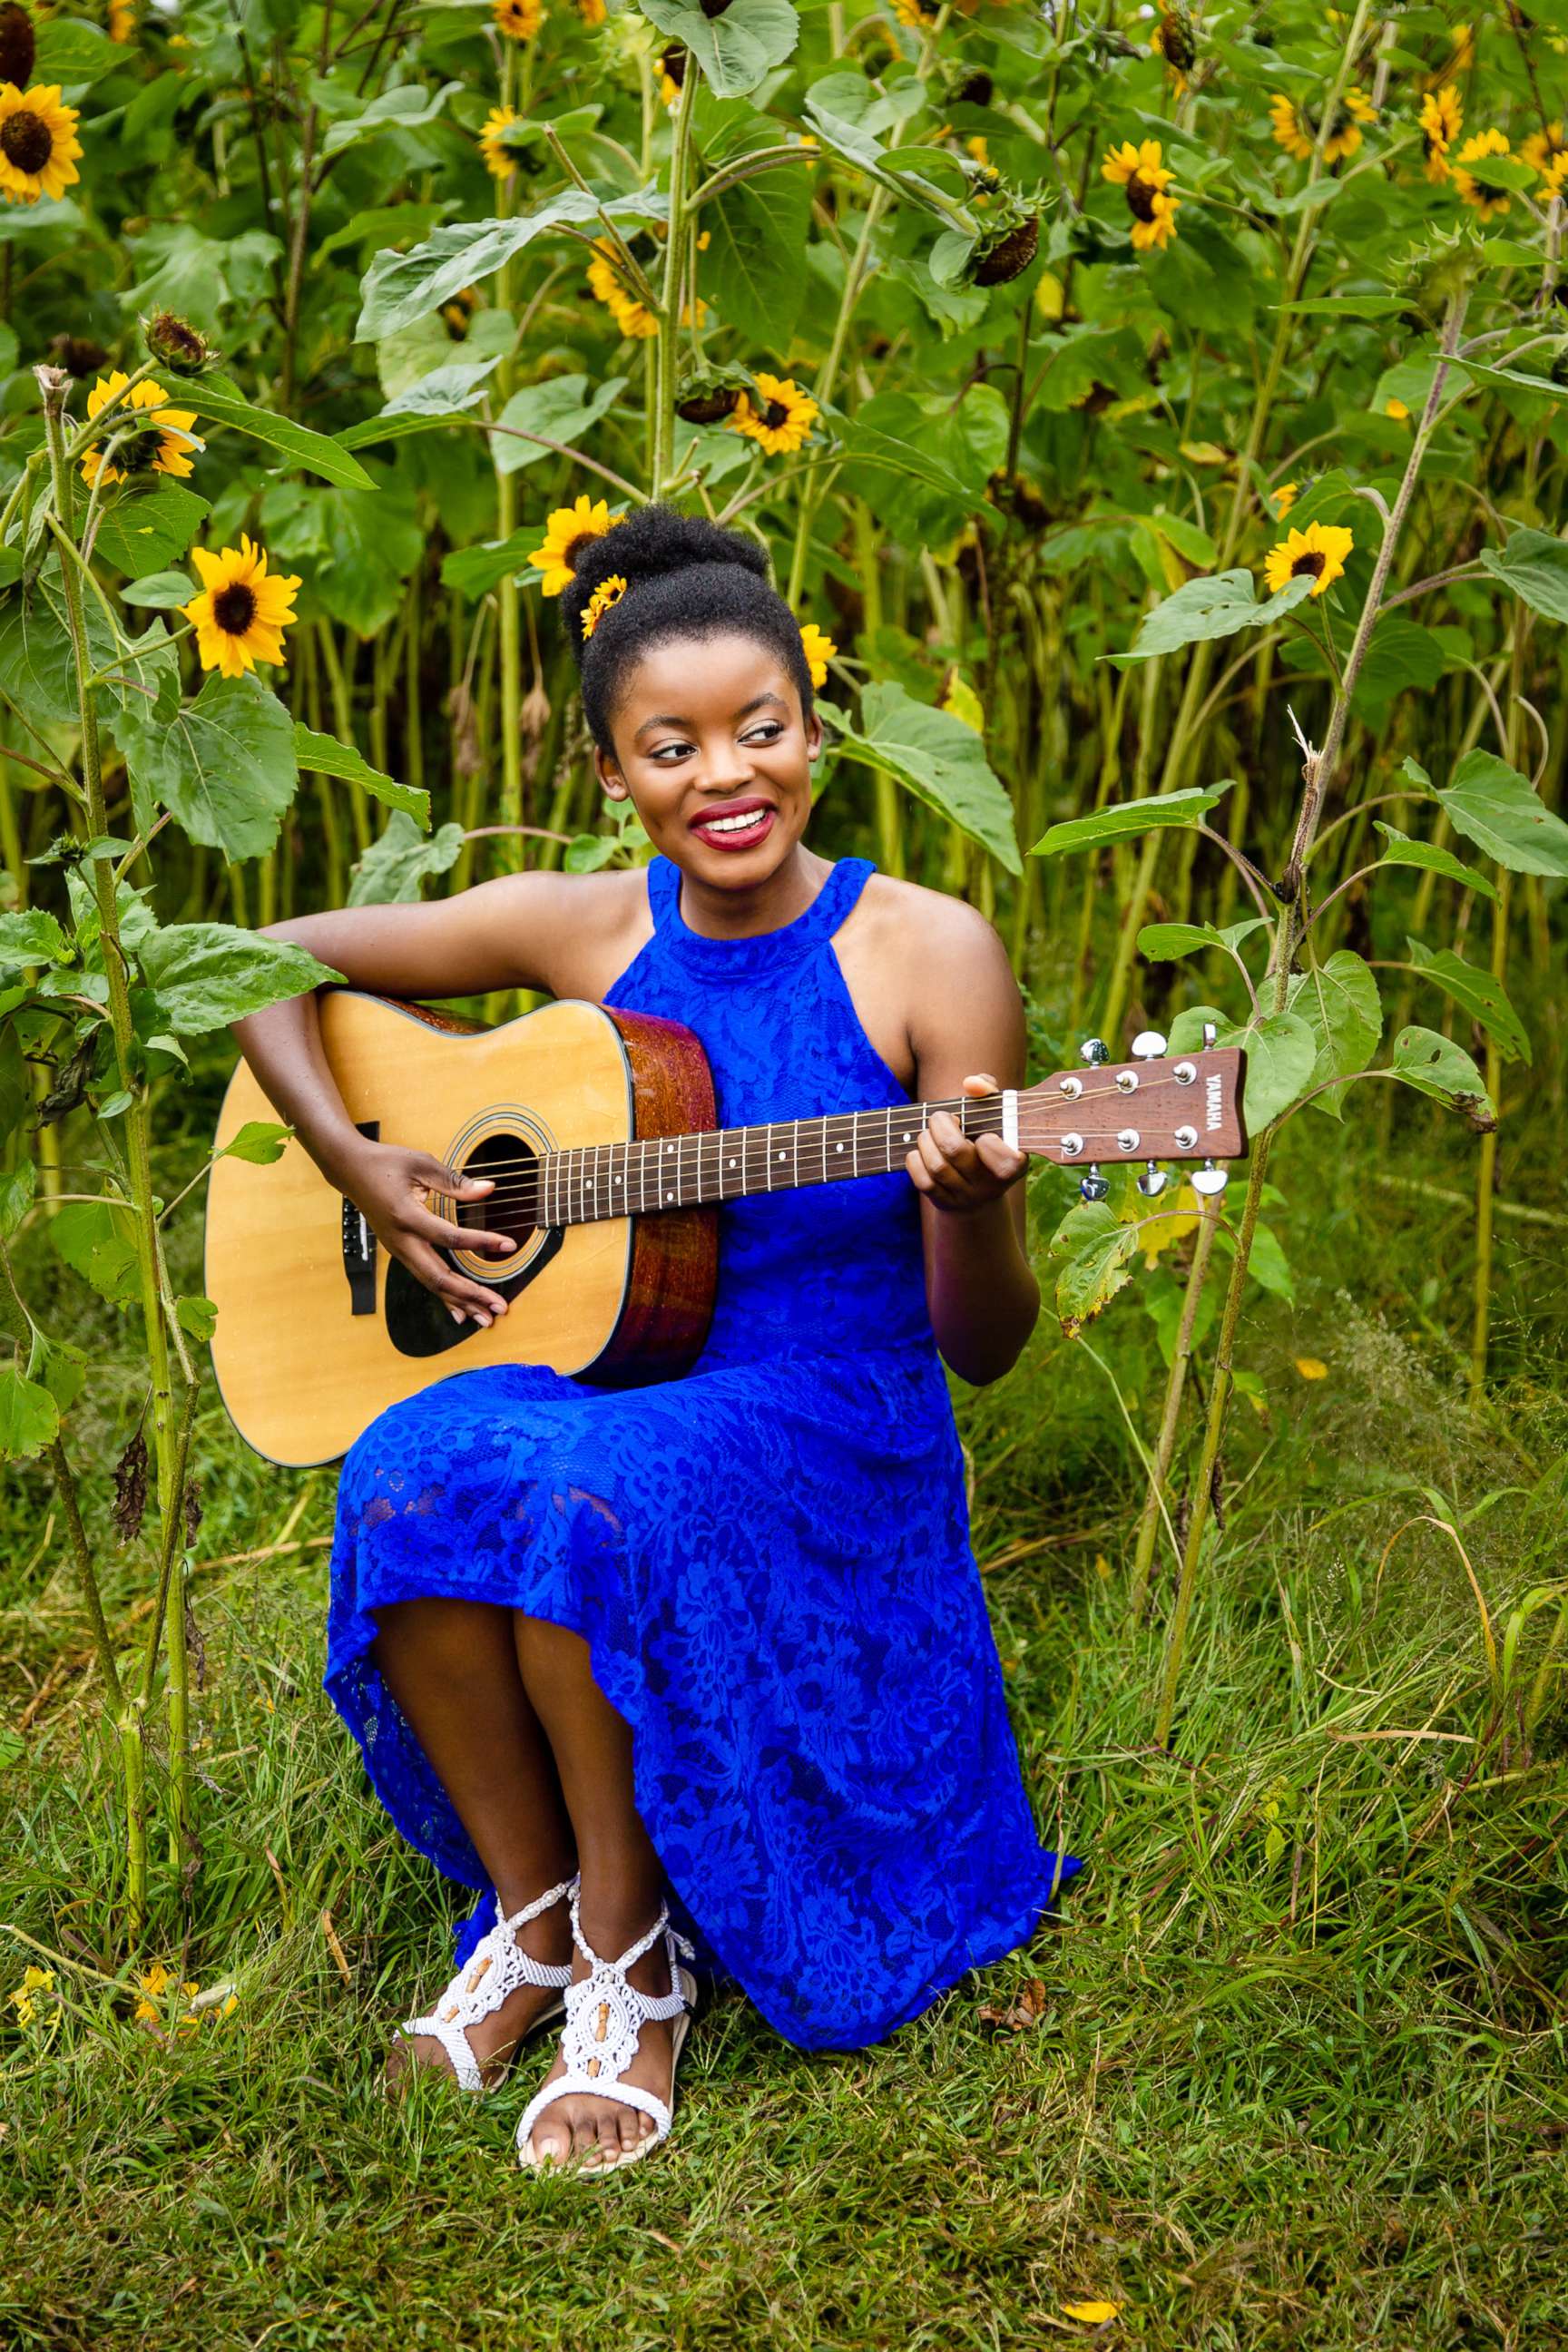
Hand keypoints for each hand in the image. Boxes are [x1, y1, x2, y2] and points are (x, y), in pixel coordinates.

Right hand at [337, 1143, 514, 1327]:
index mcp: (407, 1216)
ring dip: (460, 1302)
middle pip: (439, 1276)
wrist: (350, 1171)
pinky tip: (460, 1312)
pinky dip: (444, 1296)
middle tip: (499, 1307)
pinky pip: (424, 1279)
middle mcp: (401, 1240)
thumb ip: (455, 1182)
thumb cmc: (385, 1163)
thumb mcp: (421, 1164)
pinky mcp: (399, 1252)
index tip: (509, 1245)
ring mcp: (398, 1250)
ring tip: (486, 1317)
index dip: (482, 1242)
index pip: (450, 1237)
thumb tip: (489, 1189)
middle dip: (471, 1294)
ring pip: (431, 1284)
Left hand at [904, 1072, 1026, 1214]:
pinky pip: (923, 1182)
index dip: (990, 1144)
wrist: (979, 1189)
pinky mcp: (944, 1202)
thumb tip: (972, 1083)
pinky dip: (915, 1160)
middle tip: (940, 1117)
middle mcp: (992, 1184)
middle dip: (941, 1126)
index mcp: (1014, 1163)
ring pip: (937, 1166)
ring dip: (925, 1140)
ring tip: (929, 1132)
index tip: (983, 1135)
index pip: (1006, 1161)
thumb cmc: (988, 1138)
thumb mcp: (997, 1116)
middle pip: (956, 1151)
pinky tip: (921, 1150)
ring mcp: (967, 1196)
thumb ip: (989, 1091)